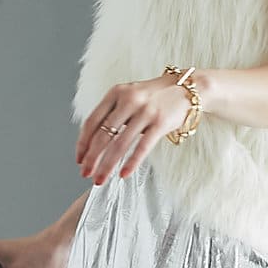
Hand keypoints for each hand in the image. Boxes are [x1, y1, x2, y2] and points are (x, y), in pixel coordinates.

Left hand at [76, 74, 193, 183]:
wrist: (188, 88)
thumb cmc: (155, 96)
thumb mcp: (130, 96)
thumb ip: (113, 113)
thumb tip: (94, 142)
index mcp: (116, 93)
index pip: (92, 121)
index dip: (83, 143)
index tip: (79, 159)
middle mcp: (128, 100)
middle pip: (103, 135)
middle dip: (92, 158)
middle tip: (85, 174)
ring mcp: (145, 111)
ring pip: (120, 144)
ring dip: (107, 165)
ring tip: (100, 179)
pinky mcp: (160, 123)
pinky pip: (142, 147)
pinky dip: (131, 163)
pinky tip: (124, 174)